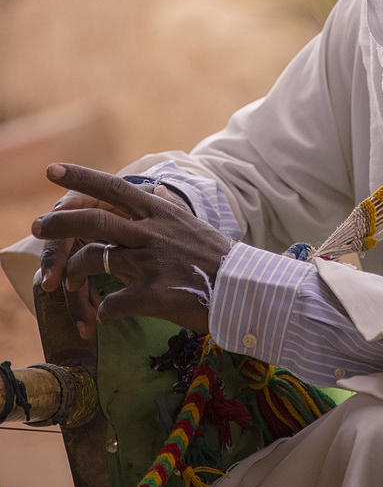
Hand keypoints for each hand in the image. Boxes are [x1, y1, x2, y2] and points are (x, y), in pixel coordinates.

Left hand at [32, 163, 232, 337]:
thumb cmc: (216, 258)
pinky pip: (114, 303)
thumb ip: (168, 208)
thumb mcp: (191, 224)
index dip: (80, 177)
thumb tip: (158, 188)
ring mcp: (154, 262)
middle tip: (35, 226)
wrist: (242, 289)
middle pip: (95, 221)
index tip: (50, 170)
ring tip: (65, 282)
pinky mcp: (156, 295)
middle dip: (59, 223)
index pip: (113, 188)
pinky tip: (103, 316)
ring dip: (73, 272)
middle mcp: (153, 232)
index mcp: (160, 213)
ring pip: (96, 260)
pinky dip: (103, 311)